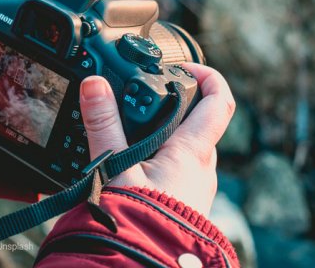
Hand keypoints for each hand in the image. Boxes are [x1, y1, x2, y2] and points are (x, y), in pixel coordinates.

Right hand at [79, 63, 234, 215]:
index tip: (185, 65)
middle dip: (176, 105)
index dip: (208, 75)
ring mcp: (195, 186)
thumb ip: (103, 125)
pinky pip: (179, 169)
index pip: (219, 101)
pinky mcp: (183, 200)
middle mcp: (201, 168)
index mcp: (191, 151)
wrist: (140, 263)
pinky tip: (133, 164)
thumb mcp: (114, 166)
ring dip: (167, 133)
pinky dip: (160, 157)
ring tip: (132, 131)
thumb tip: (95, 86)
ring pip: (188, 148)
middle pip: (200, 123)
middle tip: (147, 97)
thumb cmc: (137, 221)